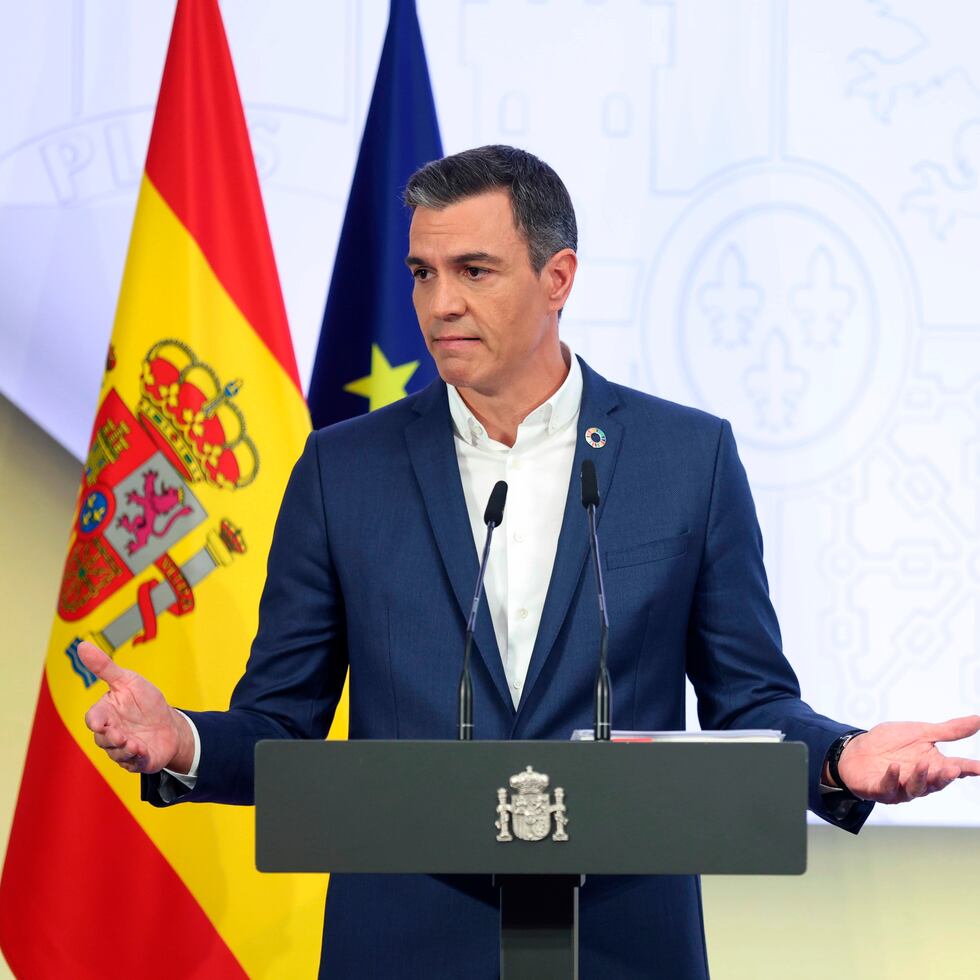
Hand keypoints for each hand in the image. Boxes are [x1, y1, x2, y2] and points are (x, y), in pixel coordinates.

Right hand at [79, 641, 193, 774]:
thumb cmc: (146, 702)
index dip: (96, 722)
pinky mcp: (136, 760)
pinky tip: (143, 751)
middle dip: (111, 738)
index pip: (94, 718)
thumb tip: (82, 645)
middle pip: (102, 739)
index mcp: (106, 713)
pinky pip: (132, 764)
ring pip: (116, 753)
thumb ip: (105, 667)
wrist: (170, 724)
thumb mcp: (128, 681)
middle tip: (121, 735)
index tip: (100, 723)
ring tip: (136, 744)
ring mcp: (122, 749)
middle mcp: (111, 732)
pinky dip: (136, 759)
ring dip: (124, 750)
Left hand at [835, 716, 979, 803]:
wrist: (857, 750)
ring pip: (915, 788)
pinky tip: (894, 767)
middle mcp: (919, 780)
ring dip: (920, 778)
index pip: (954, 769)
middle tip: (954, 769)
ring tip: (924, 764)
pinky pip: (886, 787)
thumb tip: (978, 719)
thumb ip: (949, 731)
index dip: (969, 769)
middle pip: (936, 782)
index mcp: (932, 766)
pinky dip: (891, 778)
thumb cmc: (891, 743)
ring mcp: (900, 787)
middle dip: (944, 777)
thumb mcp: (920, 732)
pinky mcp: (879, 789)